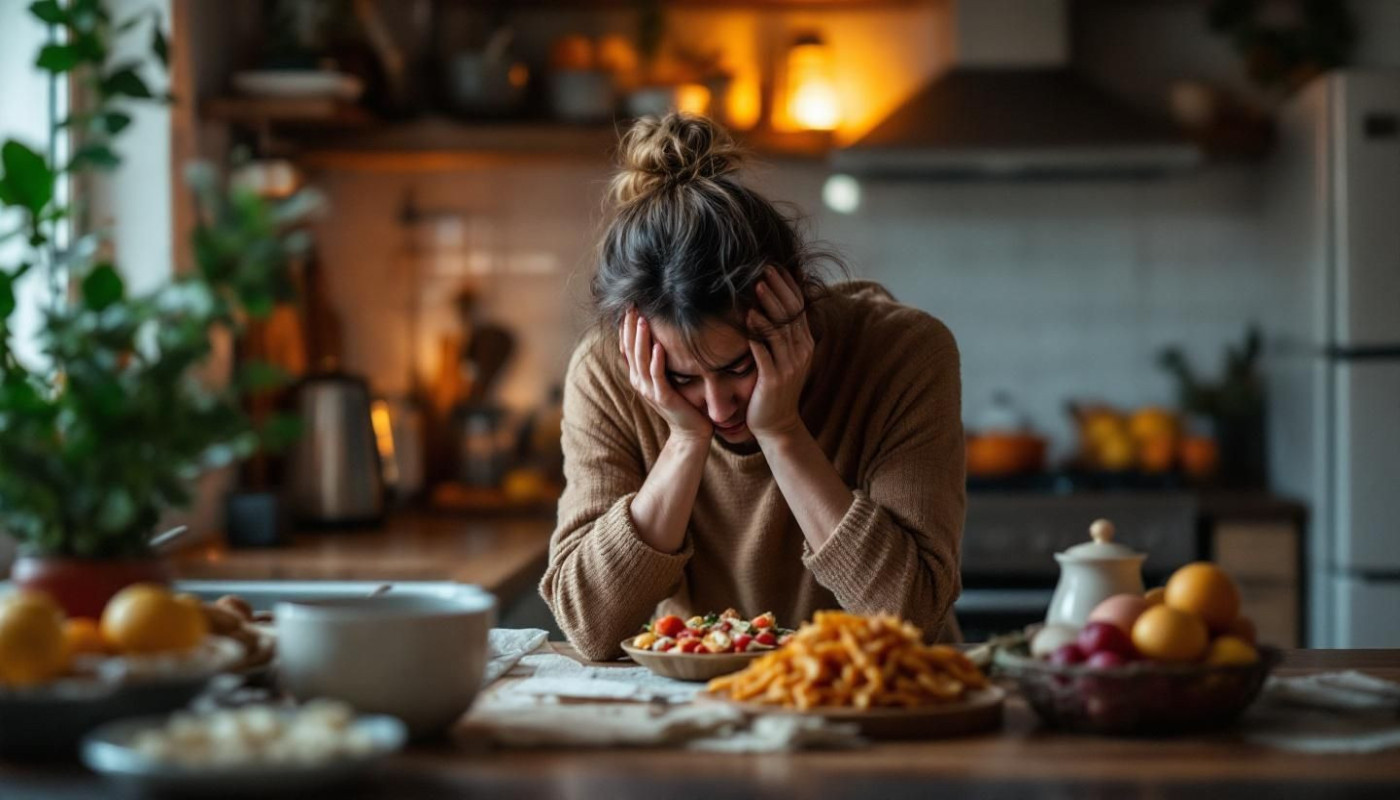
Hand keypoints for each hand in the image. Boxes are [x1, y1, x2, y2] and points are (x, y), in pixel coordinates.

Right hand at [620, 309, 712, 441]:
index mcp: (638, 375)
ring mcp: (649, 390)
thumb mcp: (666, 378)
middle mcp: (639, 381)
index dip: (625, 327)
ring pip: (641, 360)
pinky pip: (657, 376)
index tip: (629, 306)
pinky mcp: (663, 397)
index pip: (626, 346)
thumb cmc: (682, 401)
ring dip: (641, 339)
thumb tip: (661, 335)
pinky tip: (659, 347)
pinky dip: (657, 361)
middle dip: (630, 327)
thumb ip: (659, 361)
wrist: (690, 430)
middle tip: (632, 305)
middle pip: (630, 349)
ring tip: (642, 320)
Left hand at [746, 266, 813, 441]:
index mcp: (805, 344)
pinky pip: (765, 352)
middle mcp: (801, 352)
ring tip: (757, 287)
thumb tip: (771, 306)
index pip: (799, 308)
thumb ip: (782, 334)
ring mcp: (789, 366)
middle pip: (791, 314)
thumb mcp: (785, 358)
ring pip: (780, 329)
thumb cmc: (775, 388)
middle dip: (778, 290)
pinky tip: (749, 318)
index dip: (788, 287)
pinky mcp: (773, 379)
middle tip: (764, 270)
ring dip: (769, 306)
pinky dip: (758, 333)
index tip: (775, 267)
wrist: (777, 424)